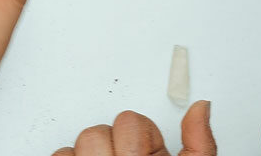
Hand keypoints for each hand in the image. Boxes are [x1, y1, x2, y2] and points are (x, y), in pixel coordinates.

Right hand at [51, 102, 218, 155]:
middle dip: (112, 153)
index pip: (129, 121)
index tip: (147, 154)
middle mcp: (116, 154)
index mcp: (147, 152)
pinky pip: (58, 155)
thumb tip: (202, 108)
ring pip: (79, 143)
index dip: (139, 140)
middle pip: (97, 132)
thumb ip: (200, 144)